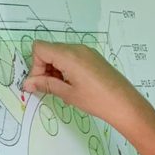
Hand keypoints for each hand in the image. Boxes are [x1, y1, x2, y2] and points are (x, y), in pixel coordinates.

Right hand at [24, 41, 147, 128]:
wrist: (127, 106)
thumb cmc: (97, 101)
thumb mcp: (69, 94)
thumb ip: (46, 85)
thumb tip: (27, 84)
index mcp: (69, 55)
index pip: (39, 48)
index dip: (36, 66)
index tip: (41, 83)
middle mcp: (77, 48)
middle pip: (50, 50)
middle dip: (45, 68)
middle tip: (52, 88)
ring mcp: (88, 52)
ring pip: (61, 54)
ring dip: (56, 69)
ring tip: (66, 89)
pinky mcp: (95, 58)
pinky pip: (74, 57)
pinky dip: (68, 68)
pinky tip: (75, 85)